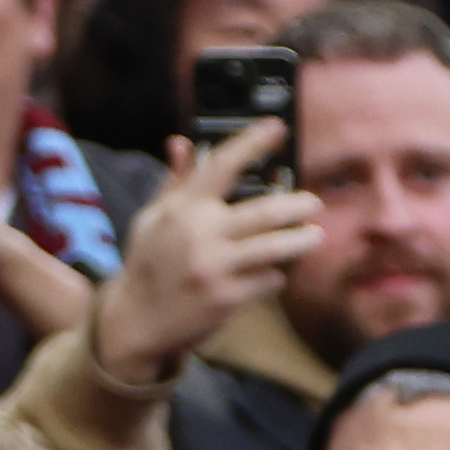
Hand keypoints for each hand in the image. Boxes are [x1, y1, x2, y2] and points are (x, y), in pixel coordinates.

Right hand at [84, 116, 321, 384]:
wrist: (135, 322)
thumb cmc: (148, 264)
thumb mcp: (152, 219)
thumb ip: (173, 182)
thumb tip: (181, 143)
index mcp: (182, 209)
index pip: (221, 166)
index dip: (252, 143)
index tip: (277, 128)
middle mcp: (199, 235)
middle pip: (265, 211)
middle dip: (298, 206)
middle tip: (313, 204)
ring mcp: (214, 268)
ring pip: (275, 247)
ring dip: (301, 240)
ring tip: (313, 236)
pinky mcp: (225, 299)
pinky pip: (267, 281)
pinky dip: (275, 275)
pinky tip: (274, 273)